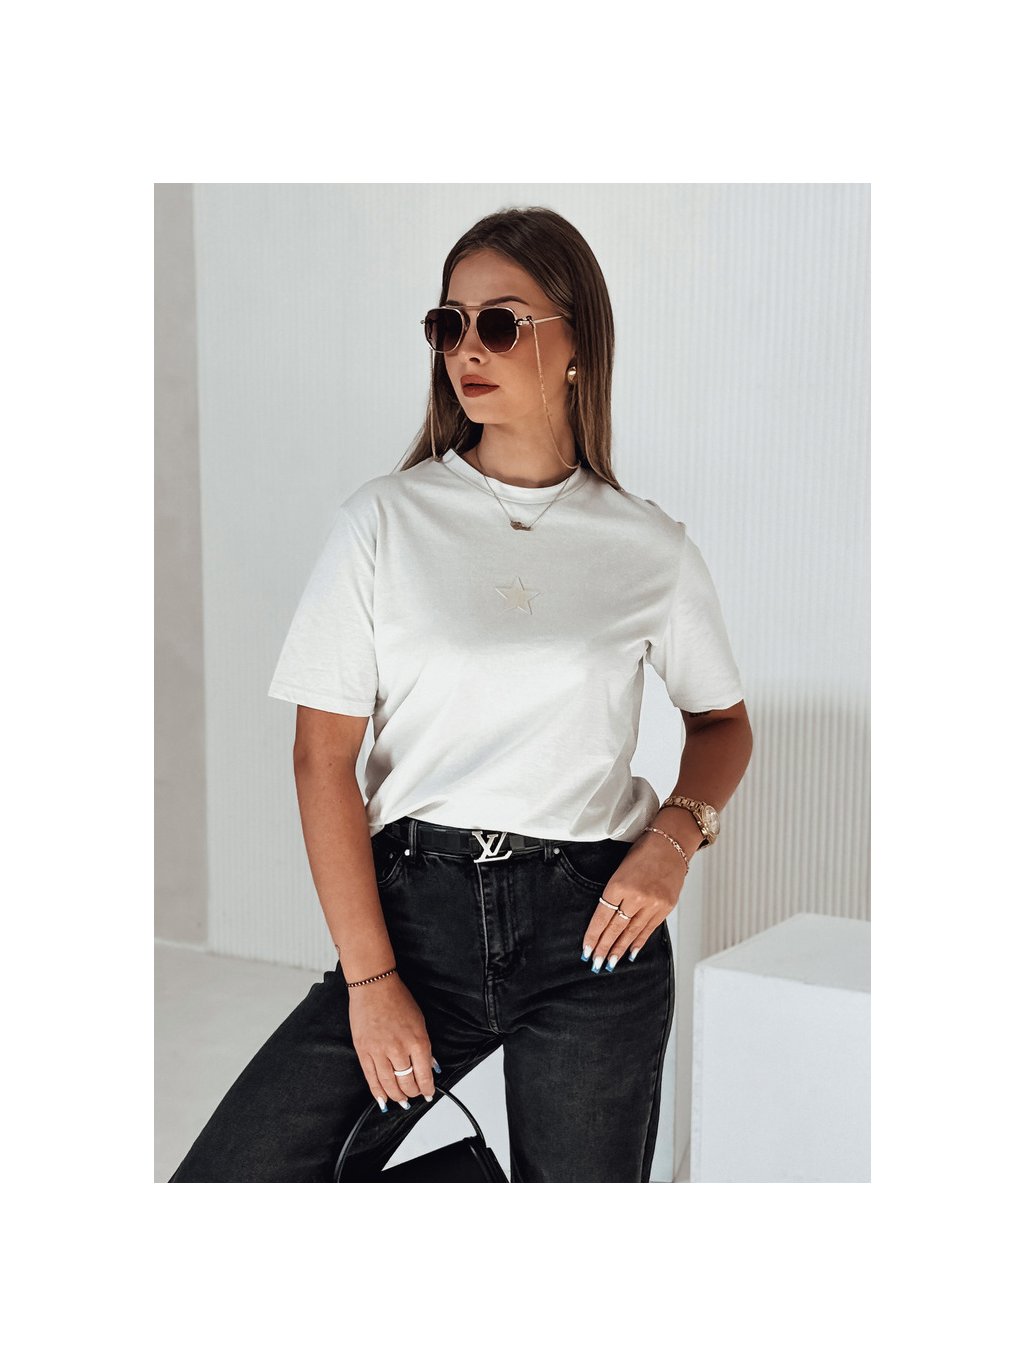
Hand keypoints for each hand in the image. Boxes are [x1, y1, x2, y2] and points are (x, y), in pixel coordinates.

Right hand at [347, 973, 438, 1110]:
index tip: (428, 1093)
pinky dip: (378, 1092)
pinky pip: (371, 1078)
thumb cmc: (397, 1000)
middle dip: (413, 1093)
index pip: (424, 1075)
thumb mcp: (420, 1022)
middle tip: (414, 1095)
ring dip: (397, 1096)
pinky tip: (383, 1100)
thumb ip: (425, 1047)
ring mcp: (380, 1052)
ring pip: (389, 1084)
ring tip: (401, 1100)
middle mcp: (399, 1049)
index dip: (427, 1089)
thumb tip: (431, 1067)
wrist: (374, 987)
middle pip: (407, 1083)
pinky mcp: (364, 1052)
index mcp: (417, 1041)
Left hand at [580, 833, 687, 970]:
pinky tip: (630, 952)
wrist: (671, 844)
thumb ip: (614, 893)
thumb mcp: (620, 869)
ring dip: (619, 949)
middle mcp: (635, 896)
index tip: (586, 950)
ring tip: (610, 963)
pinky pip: (649, 929)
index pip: (601, 917)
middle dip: (604, 948)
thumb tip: (605, 919)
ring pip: (631, 932)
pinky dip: (638, 942)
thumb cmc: (643, 852)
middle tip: (595, 963)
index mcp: (618, 884)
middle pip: (615, 928)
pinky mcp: (666, 907)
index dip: (593, 936)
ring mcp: (652, 903)